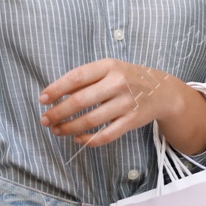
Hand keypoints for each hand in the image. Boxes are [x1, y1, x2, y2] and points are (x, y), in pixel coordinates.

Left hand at [38, 59, 205, 151]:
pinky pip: (106, 135)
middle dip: (59, 112)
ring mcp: (126, 103)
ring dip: (69, 128)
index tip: (42, 99)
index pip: (76, 77)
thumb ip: (87, 80)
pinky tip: (78, 139)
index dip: (56, 89)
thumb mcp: (109, 70)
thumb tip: (56, 95)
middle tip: (45, 120)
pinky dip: (89, 140)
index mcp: (109, 66)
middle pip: (81, 100)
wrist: (162, 91)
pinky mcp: (132, 121)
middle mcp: (118, 83)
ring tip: (57, 130)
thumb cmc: (128, 78)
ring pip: (91, 120)